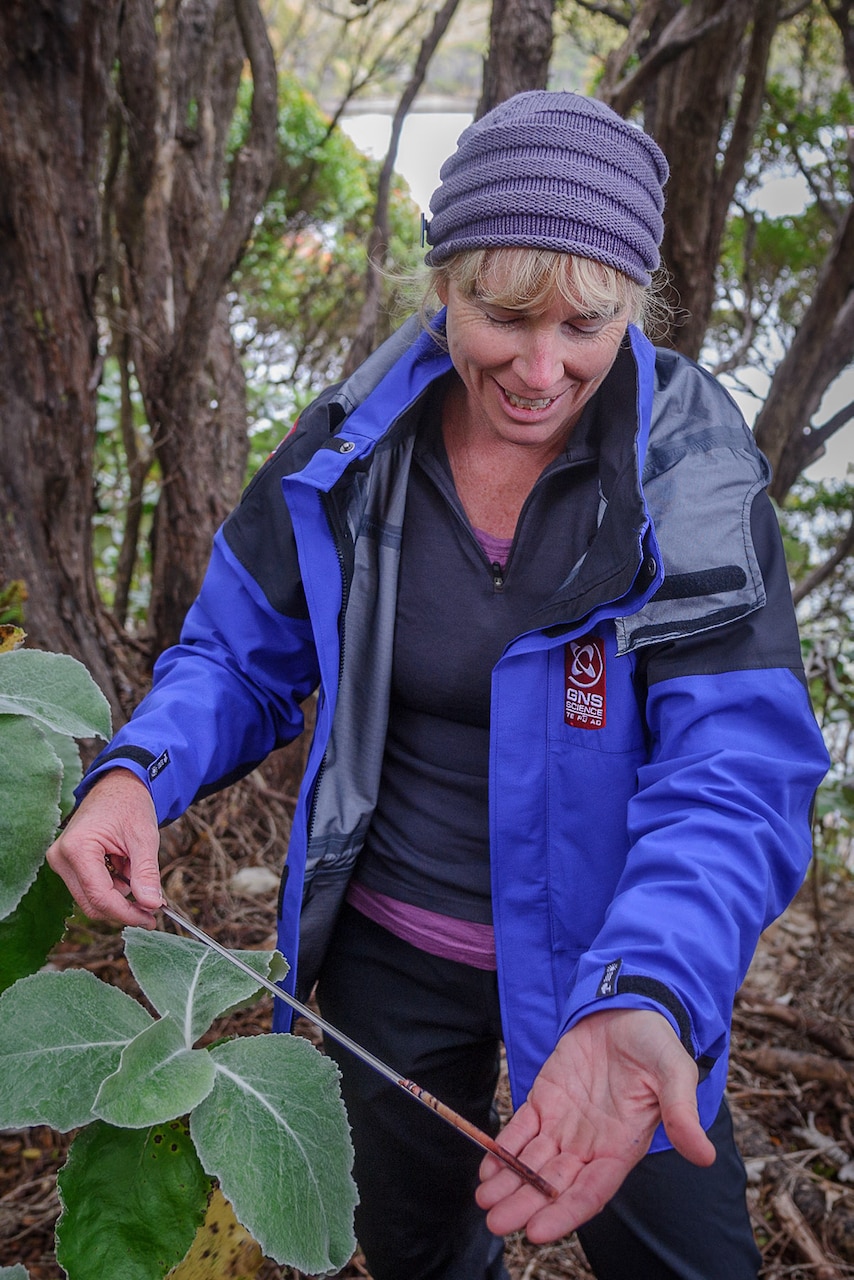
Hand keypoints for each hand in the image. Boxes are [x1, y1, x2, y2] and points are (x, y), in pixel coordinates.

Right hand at [46, 768, 162, 927]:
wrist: (118, 785)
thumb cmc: (130, 805)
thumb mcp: (144, 838)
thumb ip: (146, 874)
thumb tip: (151, 905)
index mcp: (77, 848)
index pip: (100, 897)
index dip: (127, 913)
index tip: (151, 919)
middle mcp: (61, 858)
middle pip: (92, 903)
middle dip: (124, 909)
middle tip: (153, 909)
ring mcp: (61, 862)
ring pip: (92, 898)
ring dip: (120, 895)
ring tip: (137, 870)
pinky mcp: (67, 864)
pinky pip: (90, 888)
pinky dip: (113, 886)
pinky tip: (125, 868)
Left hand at [476, 1008, 715, 1242]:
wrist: (628, 1008)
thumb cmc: (656, 1043)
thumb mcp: (674, 1072)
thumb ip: (682, 1113)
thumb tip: (705, 1156)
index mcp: (622, 1145)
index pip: (591, 1191)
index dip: (565, 1212)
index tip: (538, 1231)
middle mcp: (590, 1143)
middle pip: (555, 1184)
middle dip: (526, 1204)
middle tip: (497, 1223)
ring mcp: (565, 1123)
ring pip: (534, 1162)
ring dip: (509, 1183)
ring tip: (484, 1201)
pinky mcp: (546, 1099)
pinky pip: (521, 1129)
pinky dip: (504, 1147)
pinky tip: (487, 1166)